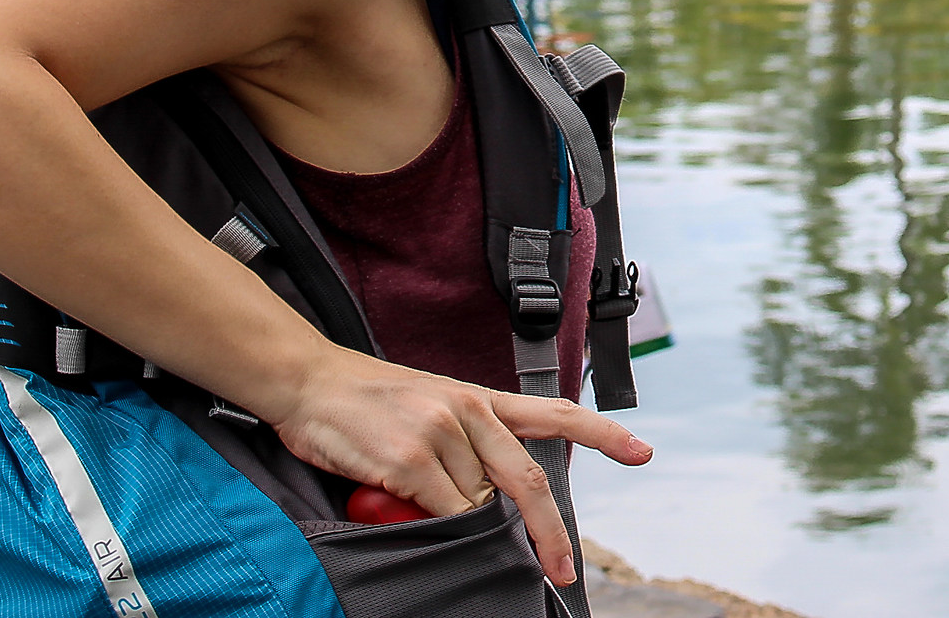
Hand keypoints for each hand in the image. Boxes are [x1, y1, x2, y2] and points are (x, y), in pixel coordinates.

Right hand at [267, 347, 651, 584]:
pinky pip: (440, 511)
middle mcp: (468, 410)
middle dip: (550, 532)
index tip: (641, 452)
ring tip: (412, 496)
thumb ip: (468, 447)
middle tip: (562, 568)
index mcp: (480, 398)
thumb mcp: (431, 407)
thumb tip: (487, 504)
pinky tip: (401, 501)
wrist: (308, 381)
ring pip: (475, 505)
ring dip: (458, 520)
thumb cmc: (366, 401)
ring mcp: (441, 433)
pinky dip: (431, 523)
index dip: (602, 433)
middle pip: (528, 482)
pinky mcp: (409, 458)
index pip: (554, 412)